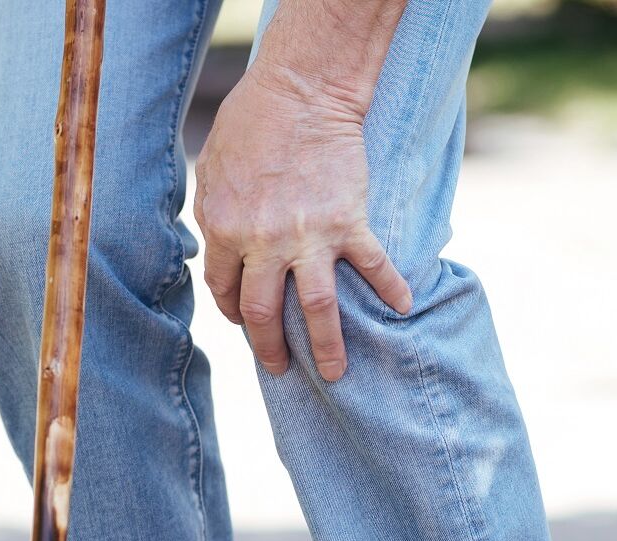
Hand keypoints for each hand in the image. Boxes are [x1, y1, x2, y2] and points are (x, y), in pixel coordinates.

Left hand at [193, 66, 412, 381]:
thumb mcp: (212, 171)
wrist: (301, 91)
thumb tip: (216, 249)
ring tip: (336, 373)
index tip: (244, 320)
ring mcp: (308, 236)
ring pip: (317, 308)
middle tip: (279, 368)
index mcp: (224, 229)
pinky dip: (390, 289)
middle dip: (270, 349)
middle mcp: (263, 242)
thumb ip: (214, 215)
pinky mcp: (349, 222)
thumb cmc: (250, 123)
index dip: (232, 310)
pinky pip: (372, 266)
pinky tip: (404, 309)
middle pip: (263, 313)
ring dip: (327, 346)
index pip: (224, 289)